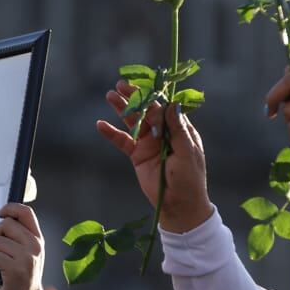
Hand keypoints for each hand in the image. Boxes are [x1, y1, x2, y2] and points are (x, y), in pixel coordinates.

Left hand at [0, 205, 48, 289]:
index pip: (26, 212)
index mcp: (38, 239)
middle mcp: (35, 246)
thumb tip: (3, 217)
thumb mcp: (28, 253)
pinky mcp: (15, 270)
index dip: (10, 207)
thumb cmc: (23, 277)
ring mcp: (26, 258)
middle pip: (6, 224)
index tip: (0, 213)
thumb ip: (21, 236)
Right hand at [97, 84, 212, 233]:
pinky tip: (100, 124)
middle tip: (121, 84)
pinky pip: (122, 141)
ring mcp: (149, 144)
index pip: (165, 108)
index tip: (142, 85)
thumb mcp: (187, 152)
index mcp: (179, 130)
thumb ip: (178, 129)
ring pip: (133, 122)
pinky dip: (112, 133)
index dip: (153, 96)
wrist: (179, 205)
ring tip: (110, 95)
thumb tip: (172, 105)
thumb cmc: (189, 179)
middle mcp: (163, 133)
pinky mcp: (137, 156)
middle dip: (134, 97)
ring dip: (121, 109)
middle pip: (146, 111)